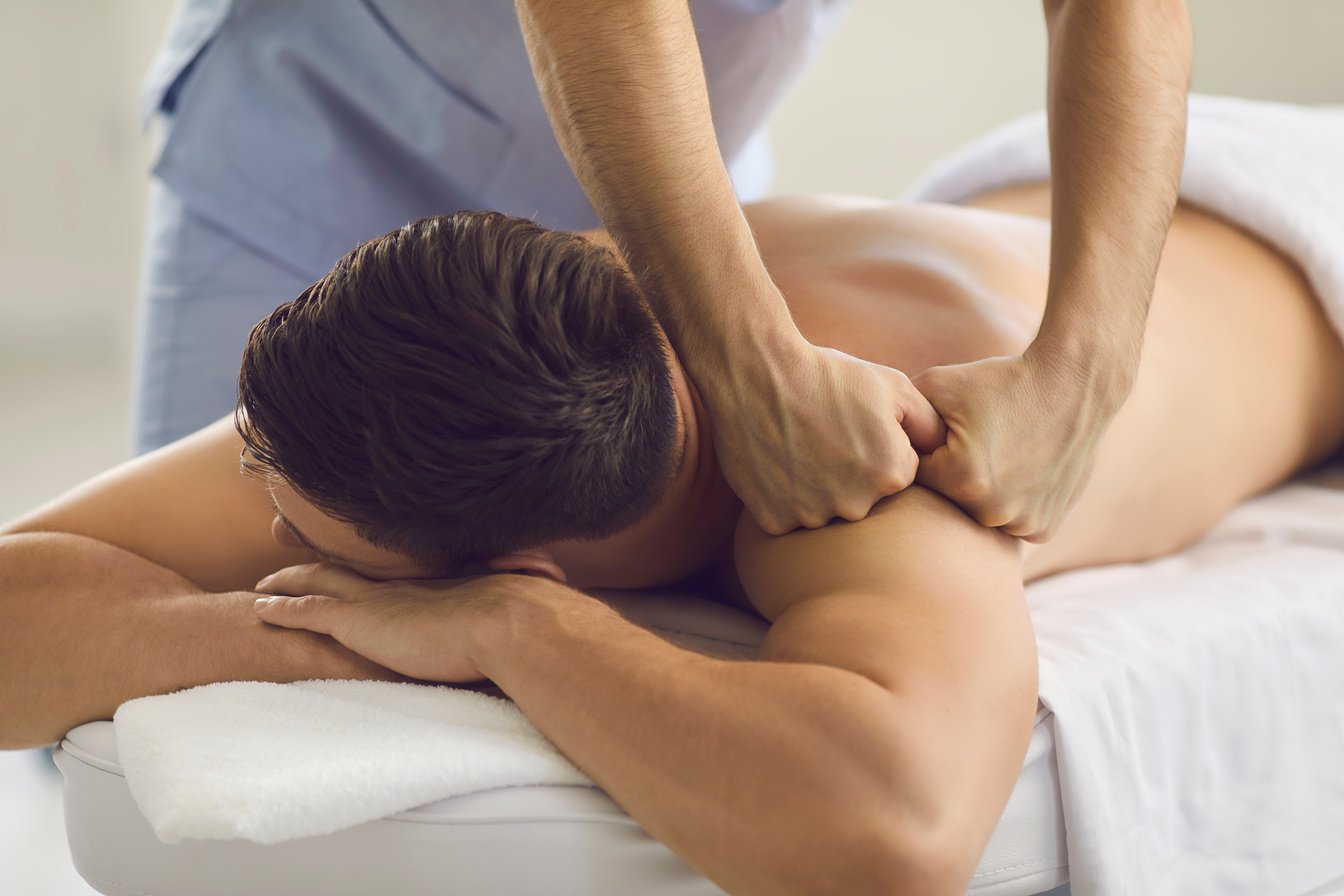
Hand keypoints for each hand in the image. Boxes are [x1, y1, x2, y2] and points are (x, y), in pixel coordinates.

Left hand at [253, 563, 514, 682]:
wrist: (509, 624)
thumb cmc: (519, 624)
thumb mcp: (509, 614)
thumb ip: (504, 614)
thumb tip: (531, 606)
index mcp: (431, 585)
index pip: (386, 574)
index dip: (361, 566)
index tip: (346, 562)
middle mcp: (399, 586)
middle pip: (345, 567)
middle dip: (313, 563)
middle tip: (285, 560)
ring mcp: (377, 600)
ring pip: (316, 582)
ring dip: (286, 582)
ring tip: (261, 587)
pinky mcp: (359, 622)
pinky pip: (307, 612)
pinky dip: (281, 609)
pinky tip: (257, 610)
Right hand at [708, 343, 946, 534]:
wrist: (756, 373)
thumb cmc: (828, 375)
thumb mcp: (894, 386)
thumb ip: (930, 424)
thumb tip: (945, 453)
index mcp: (892, 474)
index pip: (896, 475)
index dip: (876, 448)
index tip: (853, 427)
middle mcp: (856, 504)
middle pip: (862, 498)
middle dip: (848, 473)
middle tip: (823, 435)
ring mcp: (812, 516)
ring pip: (824, 511)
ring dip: (816, 488)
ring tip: (799, 446)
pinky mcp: (775, 520)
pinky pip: (788, 517)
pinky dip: (784, 497)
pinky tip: (778, 463)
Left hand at [912, 349, 1127, 541]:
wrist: (1074, 382)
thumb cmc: (1001, 380)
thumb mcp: (938, 384)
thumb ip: (897, 414)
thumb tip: (868, 438)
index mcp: (960, 480)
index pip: (918, 478)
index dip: (928, 453)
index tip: (947, 432)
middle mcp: (992, 511)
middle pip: (947, 503)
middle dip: (953, 477)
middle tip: (980, 442)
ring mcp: (1022, 524)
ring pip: (978, 517)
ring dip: (981, 496)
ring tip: (1001, 456)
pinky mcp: (1045, 527)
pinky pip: (1009, 525)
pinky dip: (1009, 505)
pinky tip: (1019, 472)